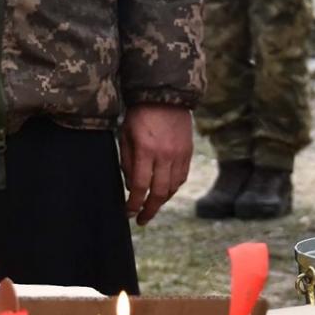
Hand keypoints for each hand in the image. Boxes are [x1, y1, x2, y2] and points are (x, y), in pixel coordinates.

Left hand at [119, 104, 193, 225]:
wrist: (165, 95)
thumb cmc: (139, 115)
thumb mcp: (125, 136)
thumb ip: (127, 162)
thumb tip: (132, 187)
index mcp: (146, 150)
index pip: (140, 186)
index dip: (134, 203)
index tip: (128, 212)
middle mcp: (165, 155)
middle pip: (159, 192)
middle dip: (149, 209)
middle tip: (141, 219)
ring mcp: (179, 154)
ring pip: (173, 187)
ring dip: (162, 201)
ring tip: (152, 207)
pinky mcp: (188, 152)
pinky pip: (182, 177)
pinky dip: (173, 188)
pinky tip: (165, 192)